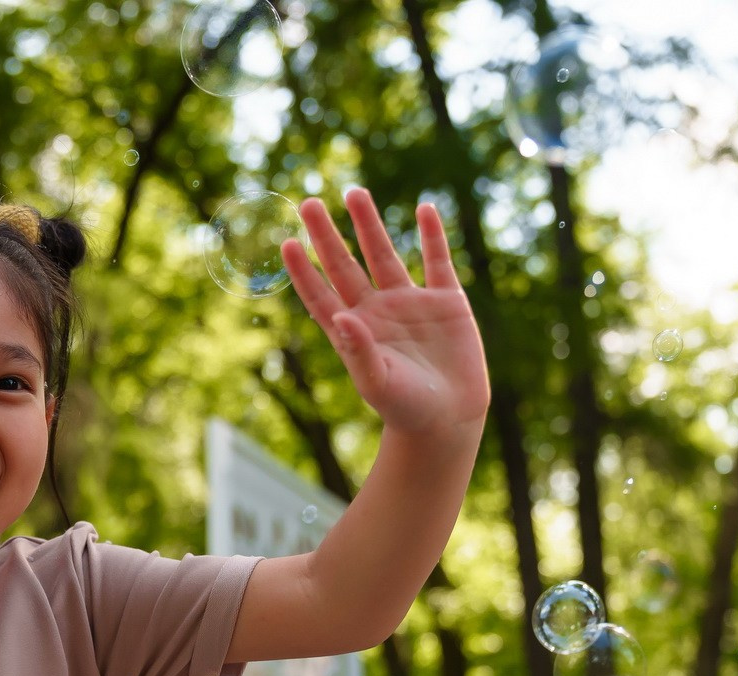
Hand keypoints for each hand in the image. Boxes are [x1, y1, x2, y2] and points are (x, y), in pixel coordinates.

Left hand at [281, 189, 489, 442]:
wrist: (450, 421)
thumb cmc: (406, 409)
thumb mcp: (377, 382)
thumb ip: (357, 350)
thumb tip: (339, 316)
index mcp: (353, 331)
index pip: (320, 294)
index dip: (303, 271)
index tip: (287, 244)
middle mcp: (376, 311)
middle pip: (345, 264)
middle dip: (327, 235)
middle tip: (308, 203)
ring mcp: (411, 303)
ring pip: (384, 254)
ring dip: (369, 224)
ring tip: (354, 192)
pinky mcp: (446, 302)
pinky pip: (438, 261)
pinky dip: (433, 236)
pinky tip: (424, 209)